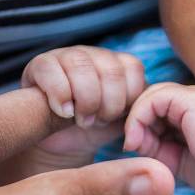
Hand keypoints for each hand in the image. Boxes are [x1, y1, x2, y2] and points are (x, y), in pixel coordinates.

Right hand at [22, 45, 145, 159]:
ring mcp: (67, 55)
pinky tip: (63, 111)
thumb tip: (152, 110)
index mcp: (117, 64)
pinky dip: (60, 94)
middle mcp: (94, 54)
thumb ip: (139, 110)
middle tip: (98, 122)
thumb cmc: (94, 127)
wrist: (58, 140)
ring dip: (85, 99)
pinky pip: (51, 69)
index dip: (127, 98)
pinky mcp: (41, 64)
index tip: (117, 118)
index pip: (133, 68)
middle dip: (108, 104)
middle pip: (110, 69)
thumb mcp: (120, 119)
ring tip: (81, 119)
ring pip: (81, 65)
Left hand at [124, 82, 194, 194]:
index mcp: (193, 114)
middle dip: (137, 125)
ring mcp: (191, 95)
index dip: (141, 129)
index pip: (155, 112)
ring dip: (135, 122)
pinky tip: (138, 140)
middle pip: (149, 102)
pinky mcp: (188, 97)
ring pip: (148, 96)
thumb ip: (159, 152)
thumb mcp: (179, 163)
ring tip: (134, 145)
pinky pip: (151, 99)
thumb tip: (136, 146)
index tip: (136, 153)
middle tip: (131, 148)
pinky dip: (138, 118)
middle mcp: (192, 100)